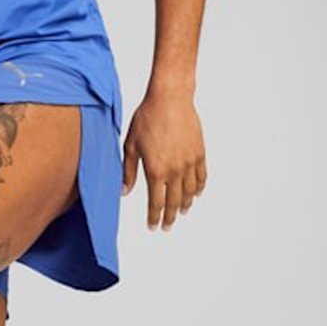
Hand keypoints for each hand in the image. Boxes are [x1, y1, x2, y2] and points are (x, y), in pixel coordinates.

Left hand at [120, 86, 206, 229]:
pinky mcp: (199, 153)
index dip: (154, 217)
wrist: (169, 99)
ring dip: (185, 204)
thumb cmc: (147, 117)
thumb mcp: (131, 144)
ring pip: (190, 192)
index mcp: (156, 170)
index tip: (154, 226)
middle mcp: (175, 170)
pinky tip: (196, 193)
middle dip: (169, 217)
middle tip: (167, 226)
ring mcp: (190, 163)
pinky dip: (199, 188)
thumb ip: (128, 170)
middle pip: (174, 202)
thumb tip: (124, 191)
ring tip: (181, 211)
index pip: (156, 203)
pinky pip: (201, 177)